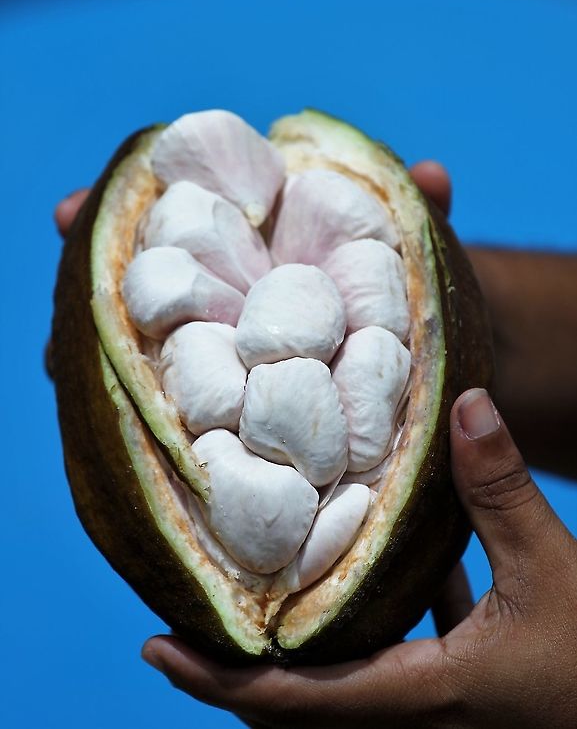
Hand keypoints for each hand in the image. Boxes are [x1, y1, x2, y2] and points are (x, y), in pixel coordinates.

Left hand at [141, 390, 576, 728]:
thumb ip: (500, 489)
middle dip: (236, 671)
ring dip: (295, 654)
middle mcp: (416, 720)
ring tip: (262, 595)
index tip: (157, 648)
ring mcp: (434, 719)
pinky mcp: (457, 704)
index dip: (219, 677)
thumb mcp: (553, 570)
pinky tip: (389, 584)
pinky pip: (387, 676)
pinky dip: (362, 638)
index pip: (295, 700)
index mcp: (423, 696)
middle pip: (297, 711)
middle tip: (188, 617)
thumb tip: (464, 402)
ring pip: (338, 695)